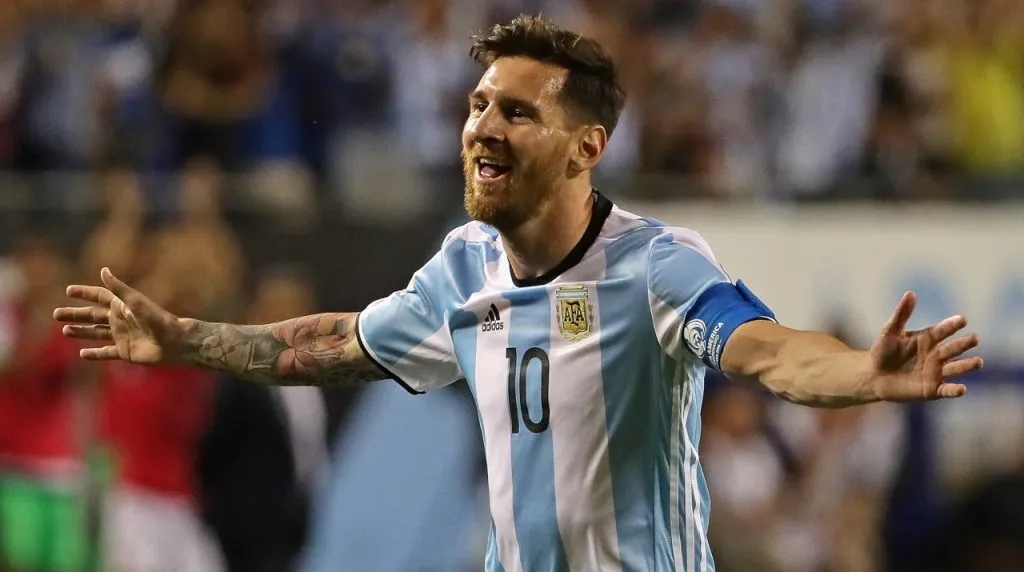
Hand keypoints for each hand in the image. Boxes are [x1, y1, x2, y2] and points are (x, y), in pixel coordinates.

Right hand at [53, 268, 183, 363]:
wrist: (175, 342)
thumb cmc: (157, 319)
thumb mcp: (135, 302)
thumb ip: (118, 288)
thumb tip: (103, 270)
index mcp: (122, 306)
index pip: (100, 297)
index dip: (85, 293)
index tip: (69, 290)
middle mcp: (120, 320)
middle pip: (93, 316)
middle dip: (75, 314)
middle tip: (56, 314)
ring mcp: (122, 336)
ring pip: (96, 333)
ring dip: (81, 332)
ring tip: (65, 330)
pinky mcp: (125, 352)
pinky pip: (106, 353)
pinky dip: (95, 354)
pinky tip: (82, 354)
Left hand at [870, 291, 982, 401]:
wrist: (873, 375)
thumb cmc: (882, 351)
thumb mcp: (890, 331)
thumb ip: (901, 314)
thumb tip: (910, 293)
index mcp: (928, 339)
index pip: (943, 330)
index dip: (952, 325)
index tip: (962, 319)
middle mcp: (936, 355)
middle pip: (953, 348)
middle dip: (964, 344)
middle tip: (974, 338)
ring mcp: (936, 372)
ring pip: (956, 368)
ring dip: (967, 365)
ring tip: (978, 362)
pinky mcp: (932, 389)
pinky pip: (946, 390)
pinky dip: (955, 390)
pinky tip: (962, 388)